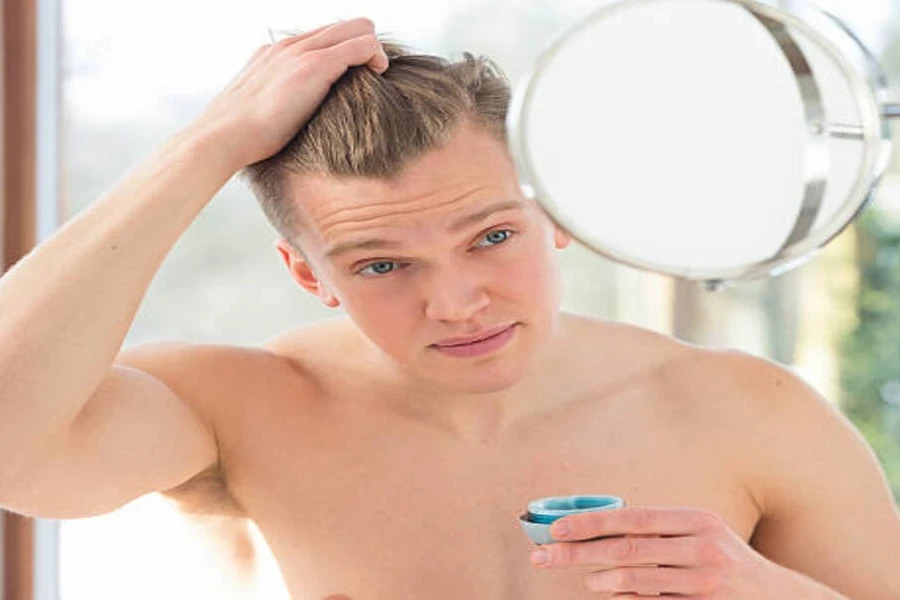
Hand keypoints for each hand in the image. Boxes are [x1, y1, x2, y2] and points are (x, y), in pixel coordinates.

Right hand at [189, 18, 388, 168]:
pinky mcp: (314, 65)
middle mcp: (288, 46)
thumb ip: (278, 106)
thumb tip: (289, 126)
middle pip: (344, 25)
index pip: (323, 37)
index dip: (346, 53)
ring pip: (358, 28)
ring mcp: (300, 52)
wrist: (222, 138)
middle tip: (372, 77)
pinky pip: (362, 45)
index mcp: (275, 54)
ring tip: (377, 77)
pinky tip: (378, 77)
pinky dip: (376, 57)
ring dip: (373, 51)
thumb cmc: (240, 139)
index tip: (356, 78)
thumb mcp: (260, 113)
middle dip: (365, 47)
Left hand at [529, 506, 791, 597]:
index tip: (555, 529)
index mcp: (695, 519)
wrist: (779, 597)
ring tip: (587, 580)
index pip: (631, 519)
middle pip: (627, 549)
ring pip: (638, 580)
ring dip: (602, 579)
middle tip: (542, 557)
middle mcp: (702, 547)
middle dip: (578, 553)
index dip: (590, 523)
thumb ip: (656, 531)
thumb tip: (596, 532)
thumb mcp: (699, 534)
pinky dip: (626, 599)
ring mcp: (705, 582)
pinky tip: (609, 594)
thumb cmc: (724, 560)